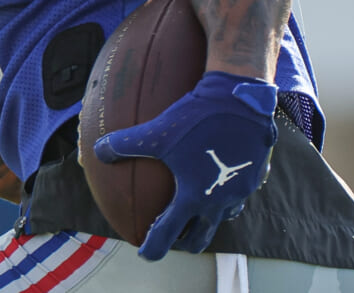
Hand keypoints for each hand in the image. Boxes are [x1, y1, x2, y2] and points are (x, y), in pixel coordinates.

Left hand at [93, 71, 277, 259]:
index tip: (145, 253)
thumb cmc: (197, 118)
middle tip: (172, 236)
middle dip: (184, 242)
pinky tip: (220, 181)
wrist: (240, 100)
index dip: (154, 247)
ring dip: (207, 219)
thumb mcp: (158, 131)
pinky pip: (238, 195)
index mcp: (194, 196)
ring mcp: (240, 190)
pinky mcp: (255, 176)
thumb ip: (126, 143)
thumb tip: (98, 150)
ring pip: (223, 217)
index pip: (169, 234)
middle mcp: (219, 200)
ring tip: (195, 210)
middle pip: (201, 236)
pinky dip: (225, 196)